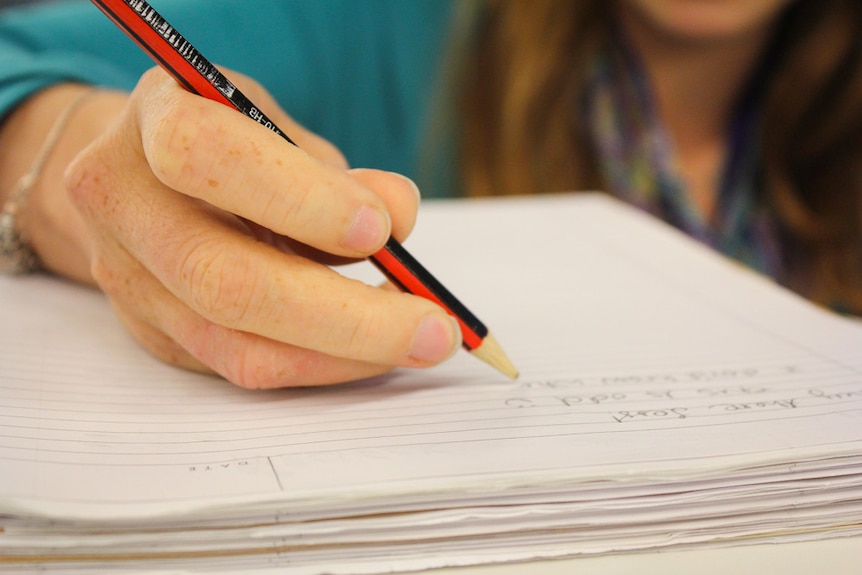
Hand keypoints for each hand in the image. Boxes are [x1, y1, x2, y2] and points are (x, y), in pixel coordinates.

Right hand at [34, 69, 460, 386]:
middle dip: (346, 315)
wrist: (145, 178)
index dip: (298, 198)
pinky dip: (321, 365)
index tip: (381, 230)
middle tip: (435, 328)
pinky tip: (371, 351)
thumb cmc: (227, 140)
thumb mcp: (279, 126)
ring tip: (420, 344)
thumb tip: (401, 217)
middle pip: (225, 280)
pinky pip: (243, 367)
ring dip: (344, 354)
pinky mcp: (155, 334)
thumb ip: (335, 170)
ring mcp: (130, 281)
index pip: (206, 156)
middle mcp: (123, 206)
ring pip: (236, 344)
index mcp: (153, 122)